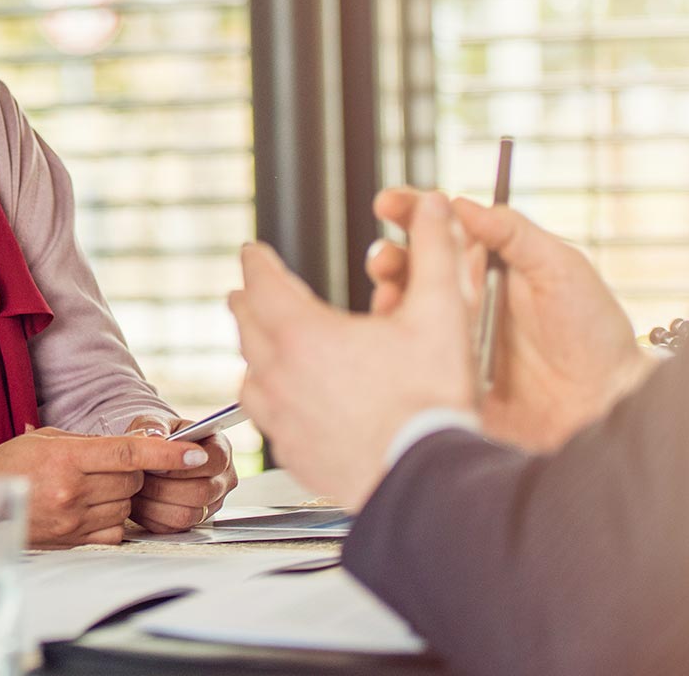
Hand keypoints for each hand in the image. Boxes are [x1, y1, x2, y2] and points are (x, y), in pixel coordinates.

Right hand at [0, 427, 207, 546]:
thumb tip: (136, 446)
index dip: (168, 454)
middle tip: (106, 466)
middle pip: (133, 480)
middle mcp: (72, 491)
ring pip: (126, 506)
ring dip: (120, 496)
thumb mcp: (47, 439)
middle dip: (131, 471)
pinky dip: (112, 520)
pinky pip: (114, 532)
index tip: (196, 453)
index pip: (129, 453)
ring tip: (90, 488)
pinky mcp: (72, 543)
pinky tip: (91, 509)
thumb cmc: (10, 464)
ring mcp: (72, 520)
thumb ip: (91, 442)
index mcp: (66, 457)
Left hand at [123, 415, 238, 532]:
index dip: (184, 463)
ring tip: (136, 488)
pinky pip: (174, 528)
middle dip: (165, 486)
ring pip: (187, 514)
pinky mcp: (194, 522)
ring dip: (156, 503)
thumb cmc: (158, 437)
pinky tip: (139, 501)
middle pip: (202, 492)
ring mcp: (211, 504)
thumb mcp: (153, 423)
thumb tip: (158, 437)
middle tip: (140, 478)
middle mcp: (222, 479)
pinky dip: (151, 517)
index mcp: (220, 450)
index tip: (157, 464)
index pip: (214, 460)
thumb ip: (154, 427)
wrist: (151, 456)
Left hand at [231, 192, 474, 508]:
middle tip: (249, 290)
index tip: (253, 252)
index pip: (262, 282)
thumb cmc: (431, 404)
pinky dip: (270, 397)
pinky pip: (265, 417)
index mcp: (304, 333)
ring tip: (264, 343)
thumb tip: (435, 206)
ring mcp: (281, 418)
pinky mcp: (292, 453)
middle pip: (247, 326)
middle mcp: (280, 375)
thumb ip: (436, 251)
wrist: (426, 482)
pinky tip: (286, 400)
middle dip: (249, 302)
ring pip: (250, 374)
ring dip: (255, 352)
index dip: (257, 261)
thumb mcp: (441, 314)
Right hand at [367, 189, 655, 450]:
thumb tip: (462, 203)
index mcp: (490, 267)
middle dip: (388, 256)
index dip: (411, 212)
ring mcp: (454, 339)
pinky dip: (394, 345)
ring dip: (387, 297)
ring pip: (405, 311)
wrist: (606, 404)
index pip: (442, 231)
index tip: (388, 204)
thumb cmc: (593, 332)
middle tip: (384, 259)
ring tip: (388, 296)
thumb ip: (514, 234)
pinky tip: (394, 339)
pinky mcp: (449, 378)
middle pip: (412, 269)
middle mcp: (466, 300)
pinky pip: (412, 359)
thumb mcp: (561, 268)